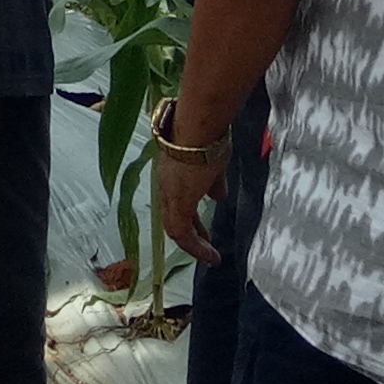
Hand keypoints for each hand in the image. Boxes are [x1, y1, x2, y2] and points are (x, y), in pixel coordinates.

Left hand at [151, 133, 225, 268]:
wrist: (201, 126)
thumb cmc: (209, 137)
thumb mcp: (214, 164)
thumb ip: (213, 182)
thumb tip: (217, 196)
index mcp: (173, 172)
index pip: (178, 200)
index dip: (190, 215)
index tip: (203, 228)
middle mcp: (166, 184)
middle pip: (174, 216)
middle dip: (191, 233)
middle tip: (205, 245)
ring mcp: (169, 193)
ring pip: (176, 227)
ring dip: (193, 244)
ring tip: (209, 257)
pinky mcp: (177, 202)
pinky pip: (182, 233)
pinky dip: (195, 247)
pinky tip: (210, 255)